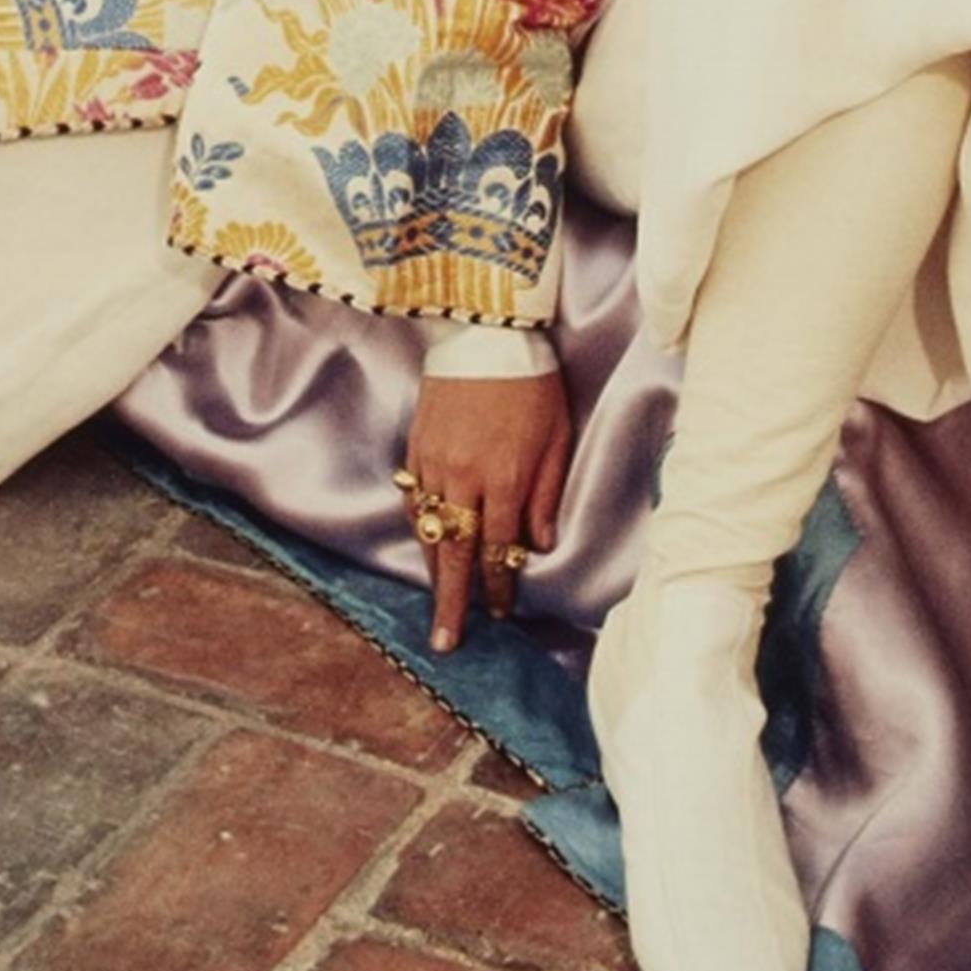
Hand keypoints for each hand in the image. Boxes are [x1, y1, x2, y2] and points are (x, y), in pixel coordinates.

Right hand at [402, 369, 569, 651]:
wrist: (487, 328)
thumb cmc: (533, 381)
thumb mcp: (557, 436)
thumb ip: (547, 494)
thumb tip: (538, 547)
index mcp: (505, 478)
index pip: (500, 550)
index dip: (499, 587)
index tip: (500, 614)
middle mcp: (464, 476)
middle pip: (456, 553)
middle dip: (452, 601)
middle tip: (445, 642)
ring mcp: (434, 460)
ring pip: (429, 529)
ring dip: (433, 568)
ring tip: (436, 601)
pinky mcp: (416, 442)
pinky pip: (413, 495)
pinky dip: (419, 525)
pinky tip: (425, 542)